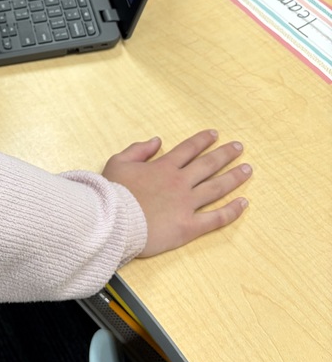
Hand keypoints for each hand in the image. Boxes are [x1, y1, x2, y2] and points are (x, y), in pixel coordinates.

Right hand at [102, 130, 250, 256]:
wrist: (114, 222)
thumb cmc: (113, 193)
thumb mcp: (118, 162)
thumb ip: (138, 150)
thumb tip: (156, 140)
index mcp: (163, 167)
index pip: (188, 149)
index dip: (202, 140)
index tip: (215, 134)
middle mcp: (179, 182)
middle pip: (208, 165)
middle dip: (225, 154)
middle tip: (239, 147)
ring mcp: (187, 204)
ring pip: (217, 188)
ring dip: (234, 177)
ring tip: (248, 170)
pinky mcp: (189, 226)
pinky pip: (216, 218)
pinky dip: (232, 211)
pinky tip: (244, 203)